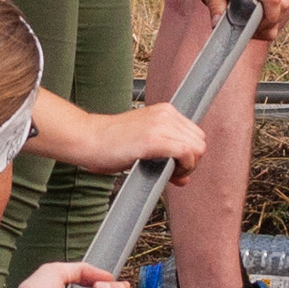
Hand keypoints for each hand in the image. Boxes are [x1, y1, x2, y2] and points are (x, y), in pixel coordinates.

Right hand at [55, 103, 204, 182]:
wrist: (88, 139)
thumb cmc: (110, 144)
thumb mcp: (144, 143)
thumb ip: (166, 154)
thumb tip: (185, 176)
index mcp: (164, 111)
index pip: (195, 134)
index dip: (190, 155)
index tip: (176, 168)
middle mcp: (165, 114)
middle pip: (200, 142)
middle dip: (191, 162)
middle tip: (173, 174)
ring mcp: (160, 125)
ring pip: (197, 149)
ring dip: (187, 167)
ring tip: (168, 174)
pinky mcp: (154, 139)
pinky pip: (186, 153)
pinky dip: (183, 167)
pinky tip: (169, 173)